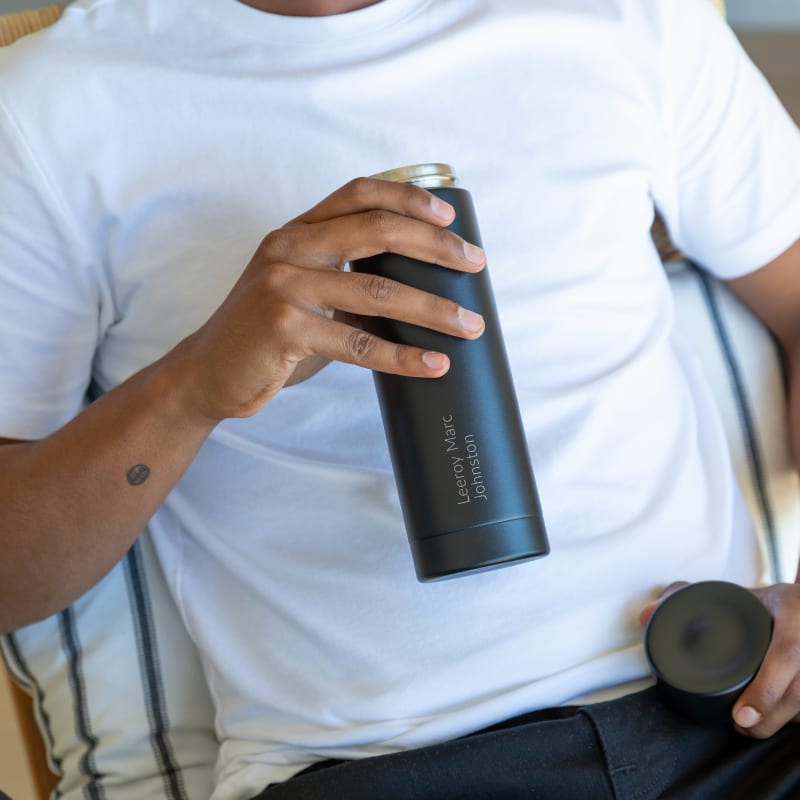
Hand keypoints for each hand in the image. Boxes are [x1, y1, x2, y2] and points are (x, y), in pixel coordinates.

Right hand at [172, 177, 486, 422]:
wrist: (207, 373)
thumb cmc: (267, 335)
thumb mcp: (304, 290)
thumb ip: (346, 278)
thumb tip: (419, 287)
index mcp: (296, 231)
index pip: (359, 193)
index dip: (408, 198)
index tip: (450, 218)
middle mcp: (288, 248)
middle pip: (377, 231)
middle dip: (436, 247)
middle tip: (475, 265)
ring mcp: (283, 286)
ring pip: (377, 291)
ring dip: (433, 310)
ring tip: (468, 325)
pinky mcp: (283, 328)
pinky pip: (358, 343)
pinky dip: (402, 356)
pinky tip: (432, 364)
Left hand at [640, 580, 799, 737]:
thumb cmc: (764, 598)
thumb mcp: (734, 594)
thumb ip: (687, 599)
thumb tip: (646, 616)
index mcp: (790, 612)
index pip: (786, 655)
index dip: (765, 690)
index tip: (740, 716)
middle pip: (798, 691)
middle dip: (768, 718)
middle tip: (741, 727)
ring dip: (780, 720)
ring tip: (752, 728)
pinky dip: (794, 715)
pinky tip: (777, 720)